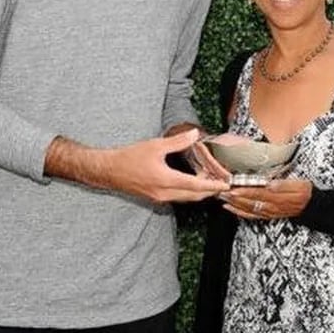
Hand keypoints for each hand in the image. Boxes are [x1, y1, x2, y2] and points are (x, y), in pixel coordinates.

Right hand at [45, 132, 229, 203]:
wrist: (108, 171)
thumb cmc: (128, 158)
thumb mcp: (155, 146)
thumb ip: (177, 141)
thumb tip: (194, 134)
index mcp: (166, 181)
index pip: (195, 186)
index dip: (212, 185)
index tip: (225, 184)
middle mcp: (164, 193)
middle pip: (194, 196)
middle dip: (210, 191)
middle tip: (223, 183)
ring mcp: (159, 197)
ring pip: (186, 198)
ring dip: (199, 192)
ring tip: (212, 182)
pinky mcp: (155, 197)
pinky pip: (177, 197)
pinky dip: (188, 192)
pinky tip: (193, 182)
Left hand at [221, 179, 312, 219]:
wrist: (311, 205)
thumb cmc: (304, 192)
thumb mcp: (298, 184)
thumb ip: (284, 185)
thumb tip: (270, 184)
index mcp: (277, 196)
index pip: (257, 193)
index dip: (243, 190)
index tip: (232, 186)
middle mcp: (270, 206)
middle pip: (249, 202)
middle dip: (234, 197)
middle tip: (221, 190)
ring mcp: (268, 212)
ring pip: (247, 209)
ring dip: (233, 204)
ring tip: (222, 197)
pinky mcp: (267, 214)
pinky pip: (251, 215)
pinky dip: (239, 212)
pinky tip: (231, 208)